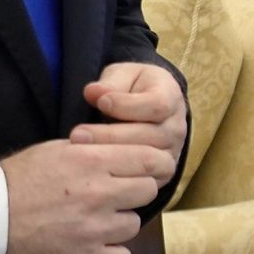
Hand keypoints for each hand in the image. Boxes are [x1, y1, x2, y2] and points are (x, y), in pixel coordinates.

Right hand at [0, 139, 168, 253]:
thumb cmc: (15, 182)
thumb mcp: (54, 151)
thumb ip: (92, 149)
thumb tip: (122, 148)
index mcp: (92, 160)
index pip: (152, 159)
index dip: (154, 165)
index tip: (147, 171)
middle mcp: (99, 192)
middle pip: (148, 190)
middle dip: (134, 192)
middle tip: (115, 197)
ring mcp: (94, 227)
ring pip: (134, 225)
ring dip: (118, 224)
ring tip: (94, 223)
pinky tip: (94, 247)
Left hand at [70, 62, 186, 184]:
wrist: (145, 107)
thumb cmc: (132, 88)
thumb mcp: (123, 75)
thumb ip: (111, 82)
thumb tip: (93, 92)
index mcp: (171, 97)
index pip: (157, 105)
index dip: (127, 105)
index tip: (100, 102)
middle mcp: (176, 127)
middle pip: (150, 135)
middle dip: (110, 136)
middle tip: (77, 134)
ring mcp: (171, 151)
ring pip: (146, 159)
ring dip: (111, 155)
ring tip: (80, 151)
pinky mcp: (160, 172)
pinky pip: (143, 178)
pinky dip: (117, 174)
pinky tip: (93, 168)